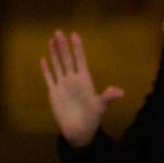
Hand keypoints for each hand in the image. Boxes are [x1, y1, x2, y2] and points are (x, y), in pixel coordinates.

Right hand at [41, 30, 123, 147]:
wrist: (79, 130)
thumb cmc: (92, 118)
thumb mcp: (101, 107)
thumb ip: (108, 97)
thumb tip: (120, 92)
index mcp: (84, 80)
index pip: (80, 60)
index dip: (77, 48)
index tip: (74, 35)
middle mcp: (73, 80)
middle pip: (66, 59)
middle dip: (63, 45)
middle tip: (58, 31)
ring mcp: (63, 85)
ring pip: (57, 65)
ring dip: (54, 53)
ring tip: (51, 40)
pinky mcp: (54, 93)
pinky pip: (49, 78)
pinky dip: (46, 69)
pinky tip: (43, 59)